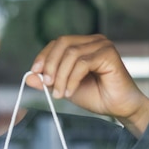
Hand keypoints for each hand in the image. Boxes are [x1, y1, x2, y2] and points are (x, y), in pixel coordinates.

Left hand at [27, 34, 148, 137]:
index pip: (58, 43)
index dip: (44, 56)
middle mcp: (93, 41)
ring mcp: (102, 45)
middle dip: (50, 64)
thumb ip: (48, 82)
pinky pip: (83, 63)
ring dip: (61, 76)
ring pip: (71, 54)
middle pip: (63, 43)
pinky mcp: (109, 53)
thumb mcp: (65, 88)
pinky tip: (70, 92)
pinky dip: (72, 79)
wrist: (120, 108)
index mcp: (83, 45)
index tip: (35, 72)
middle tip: (46, 84)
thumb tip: (28, 77)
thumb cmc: (97, 96)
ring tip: (59, 94)